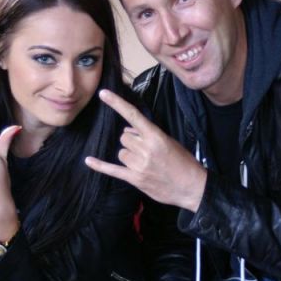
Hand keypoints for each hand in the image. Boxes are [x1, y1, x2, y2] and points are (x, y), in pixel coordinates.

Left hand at [85, 90, 206, 211]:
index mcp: (156, 136)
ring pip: (121, 152)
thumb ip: (148, 134)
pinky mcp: (135, 179)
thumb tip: (128, 130)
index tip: (103, 94)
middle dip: (132, 141)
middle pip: (124, 137)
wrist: (192, 187)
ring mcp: (140, 165)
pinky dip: (100, 165)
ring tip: (146, 163)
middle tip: (147, 150)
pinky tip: (88, 161)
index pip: (133, 115)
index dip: (117, 103)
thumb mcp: (170, 142)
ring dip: (129, 155)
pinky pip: (113, 169)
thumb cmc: (183, 162)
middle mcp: (146, 149)